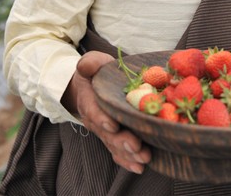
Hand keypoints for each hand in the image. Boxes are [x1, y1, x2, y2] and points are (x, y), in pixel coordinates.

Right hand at [62, 51, 150, 173]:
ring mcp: (105, 132)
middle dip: (122, 141)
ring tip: (144, 158)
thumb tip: (86, 66)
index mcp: (89, 101)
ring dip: (129, 154)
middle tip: (137, 146)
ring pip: (115, 146)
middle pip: (107, 134)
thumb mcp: (92, 63)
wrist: (90, 88)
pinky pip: (118, 153)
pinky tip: (139, 167)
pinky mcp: (114, 139)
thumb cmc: (96, 74)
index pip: (93, 111)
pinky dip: (128, 161)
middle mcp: (96, 120)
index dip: (102, 119)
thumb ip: (90, 63)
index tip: (113, 125)